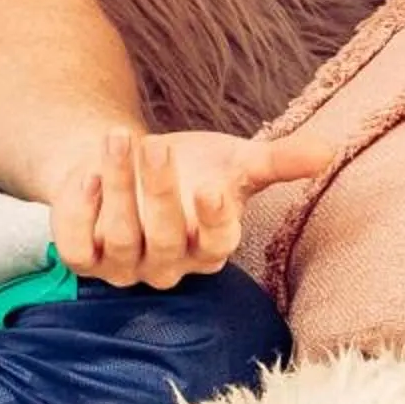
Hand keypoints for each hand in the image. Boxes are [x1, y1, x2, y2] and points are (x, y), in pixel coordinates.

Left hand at [53, 126, 332, 289]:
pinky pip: (77, 248)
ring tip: (118, 138)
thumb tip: (327, 151)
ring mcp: (124, 265)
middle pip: (167, 239)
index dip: (214, 221)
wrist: (121, 159)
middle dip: (160, 191)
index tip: (211, 187)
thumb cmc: (188, 165)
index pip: (218, 245)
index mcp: (209, 245)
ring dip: (120, 187)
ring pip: (122, 238)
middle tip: (154, 146)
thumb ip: (276, 161)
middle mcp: (169, 264)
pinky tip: (87, 173)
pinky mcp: (85, 257)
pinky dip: (80, 211)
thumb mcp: (232, 159)